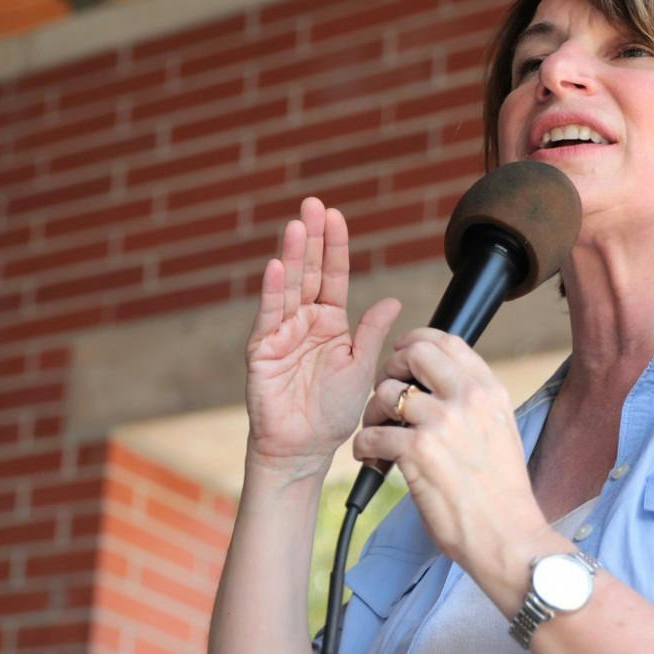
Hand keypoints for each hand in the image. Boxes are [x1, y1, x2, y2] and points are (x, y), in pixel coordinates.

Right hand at [245, 198, 400, 482]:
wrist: (304, 448)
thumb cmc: (333, 412)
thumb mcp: (361, 367)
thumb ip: (371, 333)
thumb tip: (391, 300)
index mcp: (330, 323)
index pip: (332, 276)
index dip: (334, 247)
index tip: (336, 215)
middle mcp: (304, 321)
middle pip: (308, 272)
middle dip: (311, 238)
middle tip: (312, 204)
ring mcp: (281, 333)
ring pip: (288, 286)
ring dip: (291, 255)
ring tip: (296, 226)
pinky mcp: (262, 349)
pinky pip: (269, 315)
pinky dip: (271, 291)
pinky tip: (275, 266)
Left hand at [350, 329, 547, 583]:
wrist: (507, 537)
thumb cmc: (501, 495)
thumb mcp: (500, 431)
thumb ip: (473, 403)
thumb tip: (435, 385)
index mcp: (490, 392)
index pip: (448, 341)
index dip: (415, 342)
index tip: (402, 356)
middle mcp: (468, 399)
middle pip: (412, 354)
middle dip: (390, 370)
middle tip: (386, 396)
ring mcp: (442, 423)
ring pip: (386, 393)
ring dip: (372, 413)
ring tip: (378, 433)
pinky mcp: (417, 452)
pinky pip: (372, 434)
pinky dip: (364, 446)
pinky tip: (372, 458)